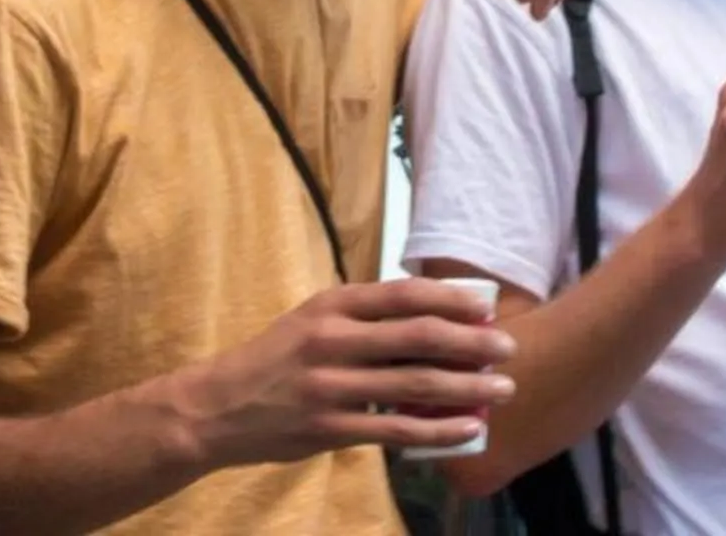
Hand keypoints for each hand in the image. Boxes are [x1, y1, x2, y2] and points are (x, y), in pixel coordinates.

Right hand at [178, 277, 516, 469]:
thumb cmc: (273, 360)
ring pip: (415, 384)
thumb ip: (360, 317)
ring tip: (502, 390)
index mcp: (330, 306)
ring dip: (467, 387)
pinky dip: (438, 430)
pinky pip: (397, 430)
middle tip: (508, 347)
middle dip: (471, 342)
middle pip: (418, 336)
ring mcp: (331, 386)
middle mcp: (332, 339)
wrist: (217, 407)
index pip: (402, 294)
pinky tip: (468, 430)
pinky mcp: (330, 428)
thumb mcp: (311, 321)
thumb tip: (427, 314)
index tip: (485, 306)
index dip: (449, 298)